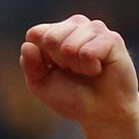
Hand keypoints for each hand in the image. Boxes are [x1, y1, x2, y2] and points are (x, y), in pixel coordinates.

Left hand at [20, 15, 138, 131]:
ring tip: (87, 71)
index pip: (35, 34)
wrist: (101, 113)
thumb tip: (27, 44)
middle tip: (73, 71)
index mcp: (56, 33)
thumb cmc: (71, 96)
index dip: (41, 58)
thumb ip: (30, 65)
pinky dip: (90, 68)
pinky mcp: (112, 38)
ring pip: (69, 46)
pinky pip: (88, 52)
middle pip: (50, 37)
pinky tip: (99, 69)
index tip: (53, 69)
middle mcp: (75, 25)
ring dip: (75, 67)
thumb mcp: (42, 84)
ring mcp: (94, 29)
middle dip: (58, 62)